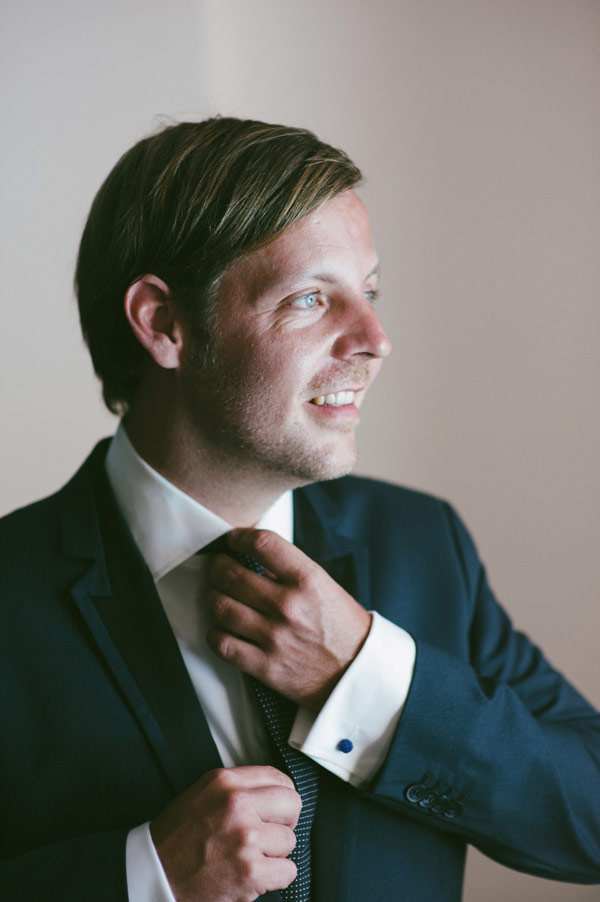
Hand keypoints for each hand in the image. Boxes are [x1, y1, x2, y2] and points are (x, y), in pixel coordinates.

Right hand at [150, 765, 299, 901]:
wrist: (155, 873)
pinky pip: (288, 871)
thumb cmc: (176, 838)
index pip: (278, 778)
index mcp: (225, 782)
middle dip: (285, 821)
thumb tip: (271, 790)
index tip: (277, 808)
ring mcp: (245, 838)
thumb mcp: (203, 794)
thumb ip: (236, 787)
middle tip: (269, 833)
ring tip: (251, 856)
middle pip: (292, 804)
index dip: (281, 796)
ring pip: (289, 840)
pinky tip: (255, 874)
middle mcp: (237, 805)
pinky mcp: (250, 871)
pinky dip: (276, 877)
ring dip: (274, 852)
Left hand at [206, 528, 371, 709]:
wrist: (359, 673)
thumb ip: (290, 572)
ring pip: (221, 607)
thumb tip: (253, 561)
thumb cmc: (342, 627)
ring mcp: (275, 637)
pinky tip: (222, 629)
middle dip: (218, 566)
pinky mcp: (265, 666)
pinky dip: (215, 633)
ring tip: (219, 596)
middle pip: (231, 575)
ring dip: (214, 598)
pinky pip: (222, 644)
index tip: (234, 539)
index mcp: (308, 580)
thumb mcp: (325, 587)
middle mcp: (289, 606)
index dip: (240, 537)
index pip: (263, 544)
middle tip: (218, 567)